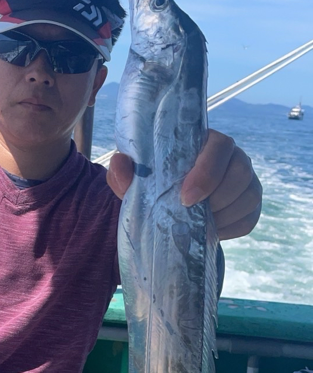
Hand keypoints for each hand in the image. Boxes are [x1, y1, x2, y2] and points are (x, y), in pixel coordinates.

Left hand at [106, 129, 261, 240]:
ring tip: (198, 224)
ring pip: (249, 196)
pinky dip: (230, 229)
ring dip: (224, 215)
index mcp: (206, 141)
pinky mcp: (251, 205)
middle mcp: (233, 156)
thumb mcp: (134, 176)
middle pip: (241, 171)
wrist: (167, 204)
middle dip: (217, 198)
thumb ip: (124, 169)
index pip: (220, 147)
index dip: (207, 173)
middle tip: (191, 215)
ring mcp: (246, 180)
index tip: (185, 198)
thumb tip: (121, 167)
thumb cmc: (154, 182)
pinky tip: (210, 231)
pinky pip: (249, 219)